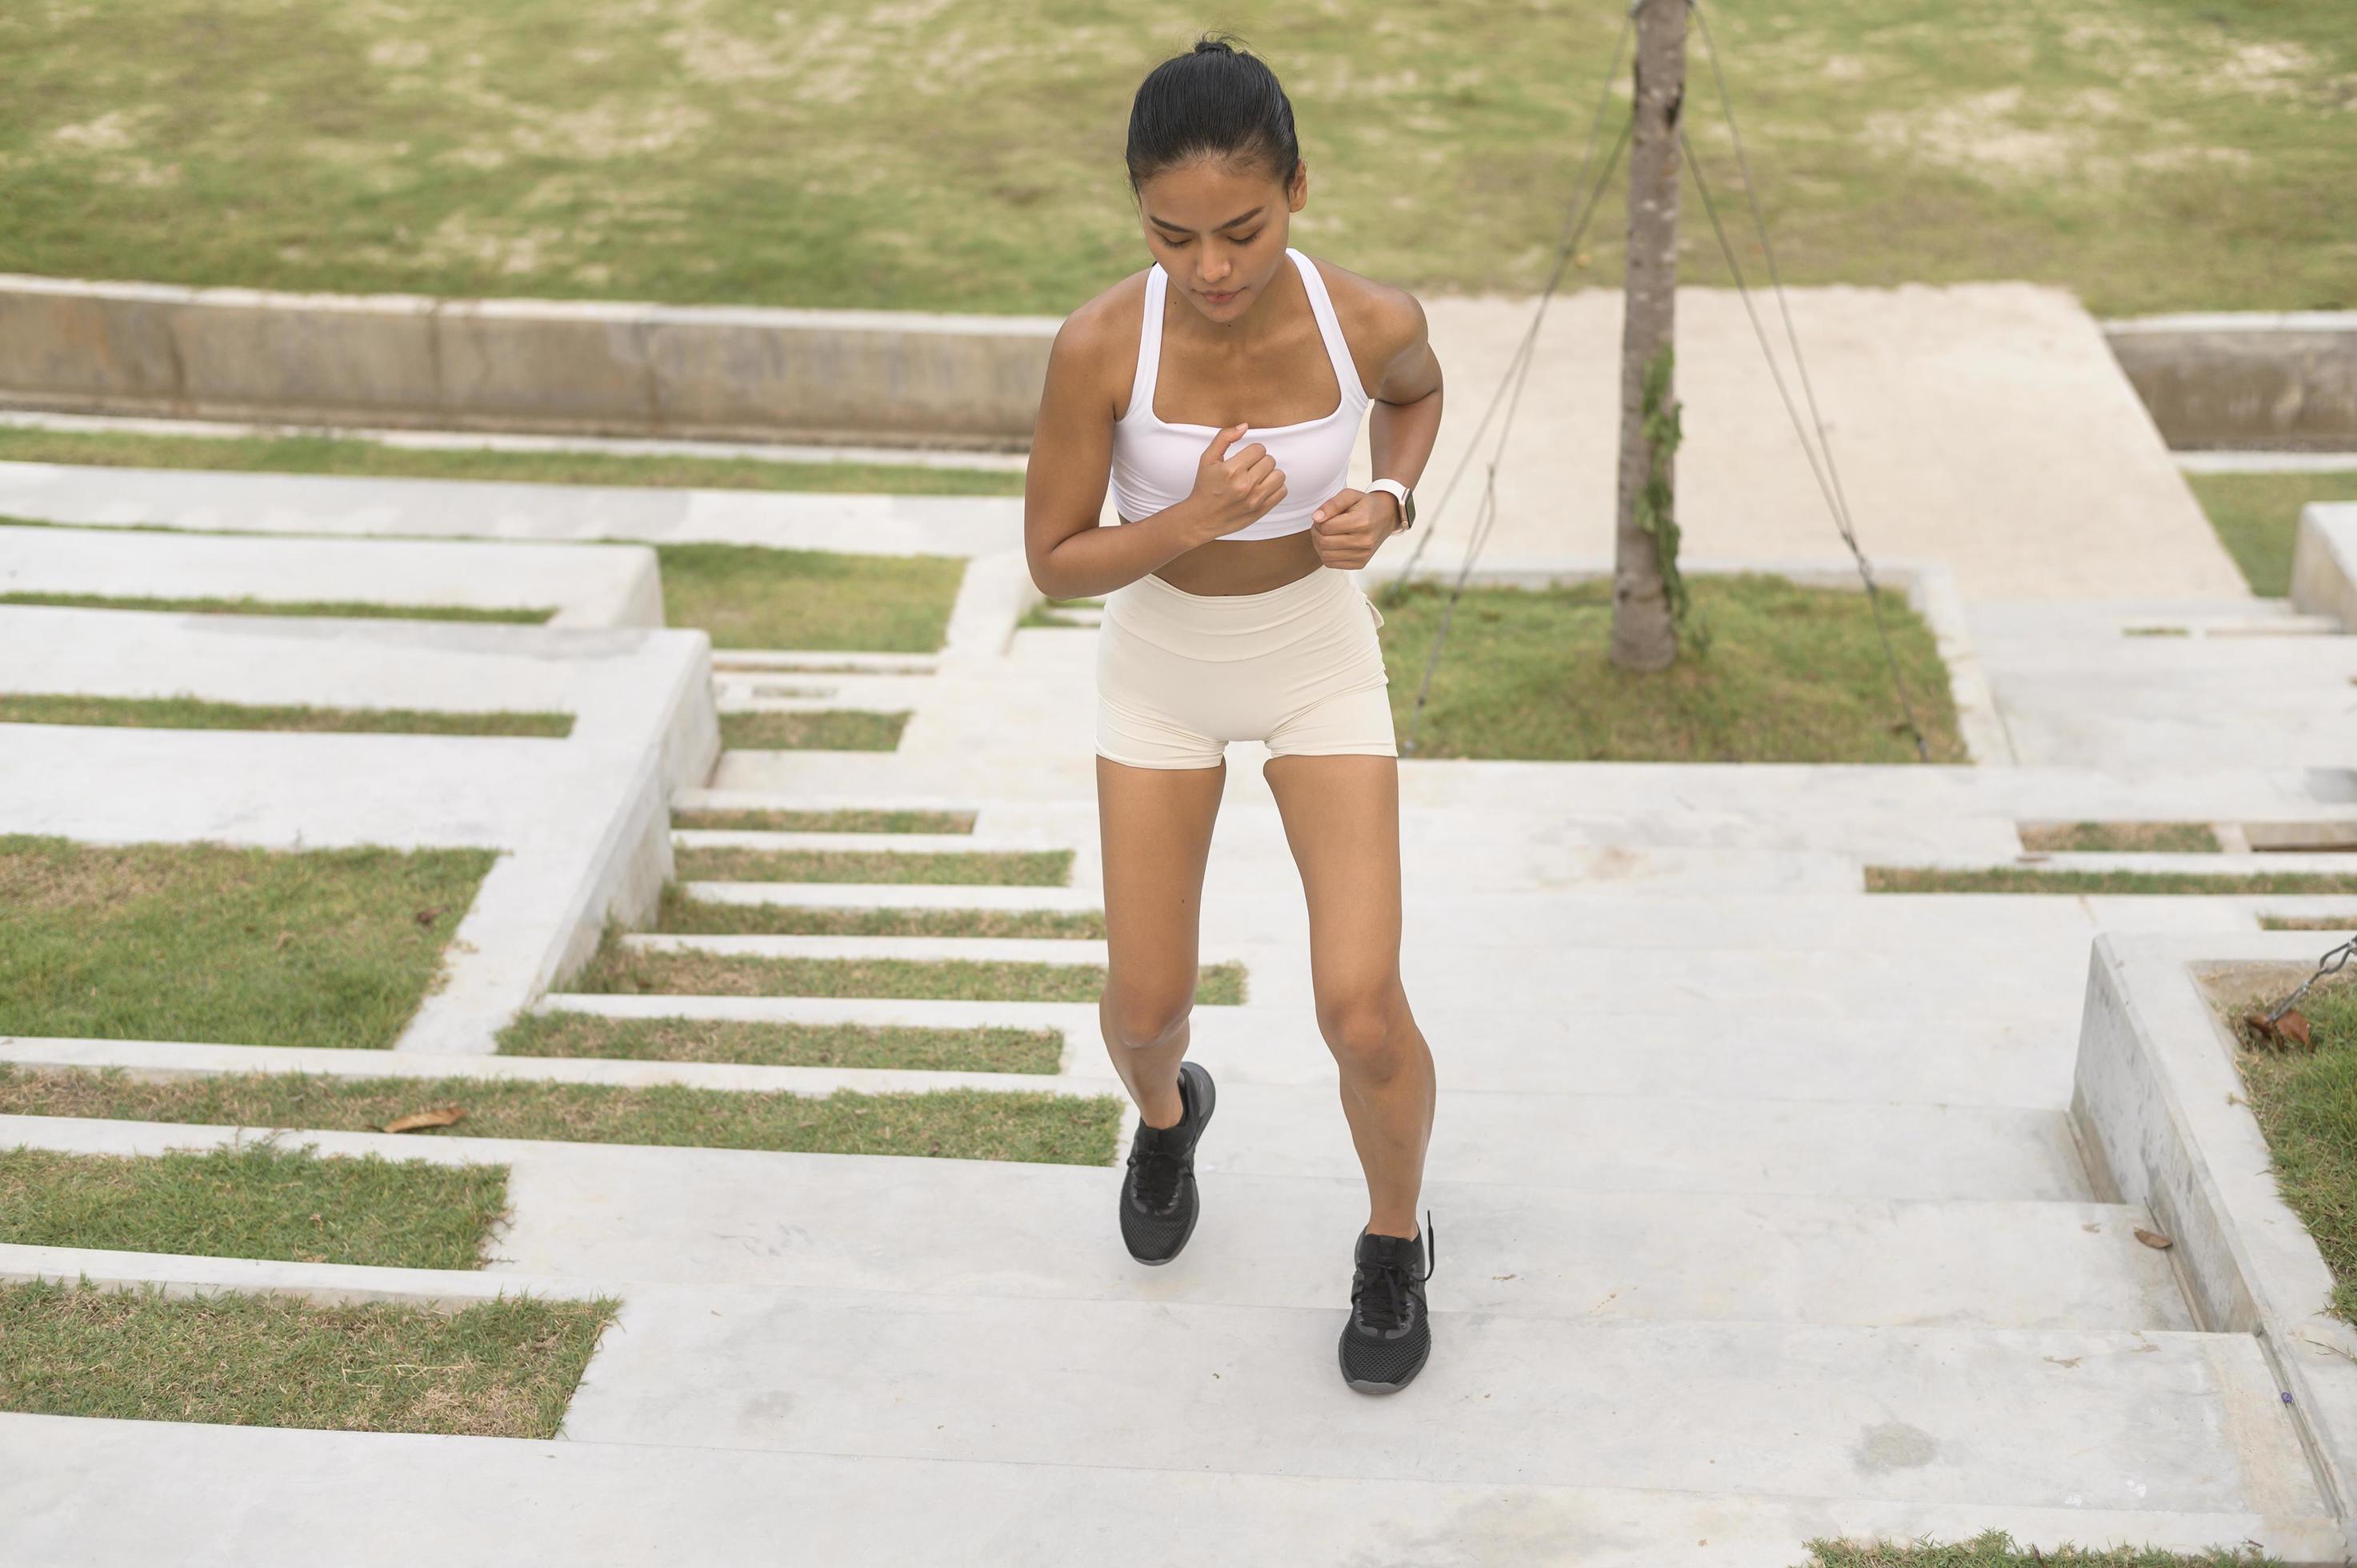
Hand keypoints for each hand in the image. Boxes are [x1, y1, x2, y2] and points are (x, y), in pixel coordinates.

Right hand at [1183, 422, 1285, 543]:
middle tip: (1249, 469)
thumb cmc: (1205, 488)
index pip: (1259, 449)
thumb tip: (1244, 426)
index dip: (1253, 452)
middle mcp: (1244, 485)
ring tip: (1258, 478)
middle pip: (1270, 461)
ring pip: (1279, 475)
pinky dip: (1275, 488)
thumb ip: (1224, 438)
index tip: (1245, 459)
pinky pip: (1282, 491)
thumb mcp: (1207, 459)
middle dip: (1260, 462)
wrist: (1201, 518)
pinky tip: (1263, 488)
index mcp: (1231, 470)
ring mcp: (1255, 499)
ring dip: (1270, 474)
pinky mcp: (1261, 510)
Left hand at [1307, 487, 1399, 570]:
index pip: (1326, 527)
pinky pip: (1331, 564)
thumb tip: (1316, 518)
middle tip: (1321, 525)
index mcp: (1362, 522)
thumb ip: (1332, 504)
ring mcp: (1363, 555)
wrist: (1386, 517)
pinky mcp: (1360, 564)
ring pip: (1325, 555)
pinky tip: (1331, 544)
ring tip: (1326, 534)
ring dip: (1319, 544)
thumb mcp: (1350, 495)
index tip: (1323, 517)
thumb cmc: (1366, 505)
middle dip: (1317, 532)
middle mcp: (1365, 541)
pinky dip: (1326, 554)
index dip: (1319, 521)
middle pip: (1324, 542)